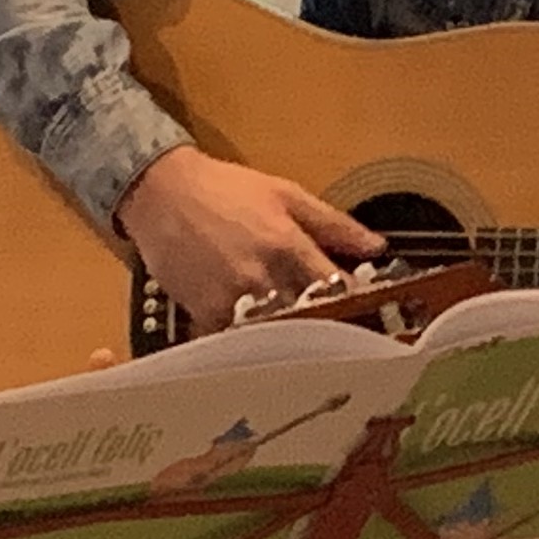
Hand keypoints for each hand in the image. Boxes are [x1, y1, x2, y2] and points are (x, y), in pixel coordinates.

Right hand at [114, 145, 385, 330]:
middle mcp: (261, 275)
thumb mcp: (286, 194)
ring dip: (290, 343)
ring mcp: (230, 297)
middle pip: (307, 318)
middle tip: (341, 338)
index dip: (355, 304)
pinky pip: (234, 341)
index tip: (368, 314)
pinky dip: (249, 346)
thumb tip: (377, 247)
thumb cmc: (226, 189)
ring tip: (305, 349)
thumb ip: (334, 223)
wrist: (161, 191)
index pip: (335, 288)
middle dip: (326, 329)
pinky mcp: (203, 312)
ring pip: (273, 335)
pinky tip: (261, 347)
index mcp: (287, 244)